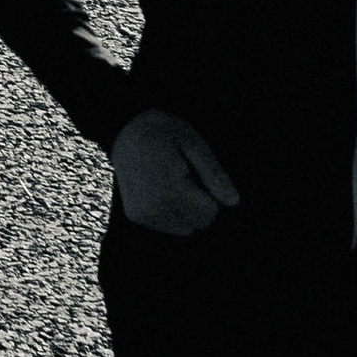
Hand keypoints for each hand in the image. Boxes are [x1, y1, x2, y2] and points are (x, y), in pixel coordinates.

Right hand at [110, 110, 238, 236]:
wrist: (123, 128)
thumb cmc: (162, 131)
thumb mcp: (193, 143)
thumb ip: (214, 174)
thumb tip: (233, 202)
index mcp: (170, 188)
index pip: (210, 212)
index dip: (209, 192)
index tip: (193, 171)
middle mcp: (154, 207)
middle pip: (198, 223)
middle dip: (197, 201)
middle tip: (182, 174)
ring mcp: (143, 214)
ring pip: (184, 227)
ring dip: (184, 208)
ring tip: (170, 179)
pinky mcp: (136, 216)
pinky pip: (168, 225)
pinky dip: (170, 210)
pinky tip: (159, 187)